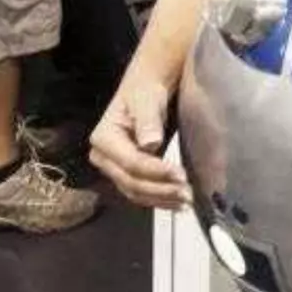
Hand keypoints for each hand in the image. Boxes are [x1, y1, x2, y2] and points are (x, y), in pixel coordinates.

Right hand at [89, 73, 191, 208]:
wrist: (148, 87)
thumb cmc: (146, 89)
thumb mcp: (147, 98)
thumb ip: (148, 119)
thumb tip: (150, 143)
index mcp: (104, 137)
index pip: (131, 162)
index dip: (156, 172)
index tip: (181, 175)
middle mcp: (104, 156)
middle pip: (131, 182)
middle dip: (160, 190)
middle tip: (187, 193)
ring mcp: (114, 167)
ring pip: (135, 192)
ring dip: (161, 200)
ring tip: (186, 201)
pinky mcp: (128, 173)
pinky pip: (141, 192)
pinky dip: (159, 199)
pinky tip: (177, 203)